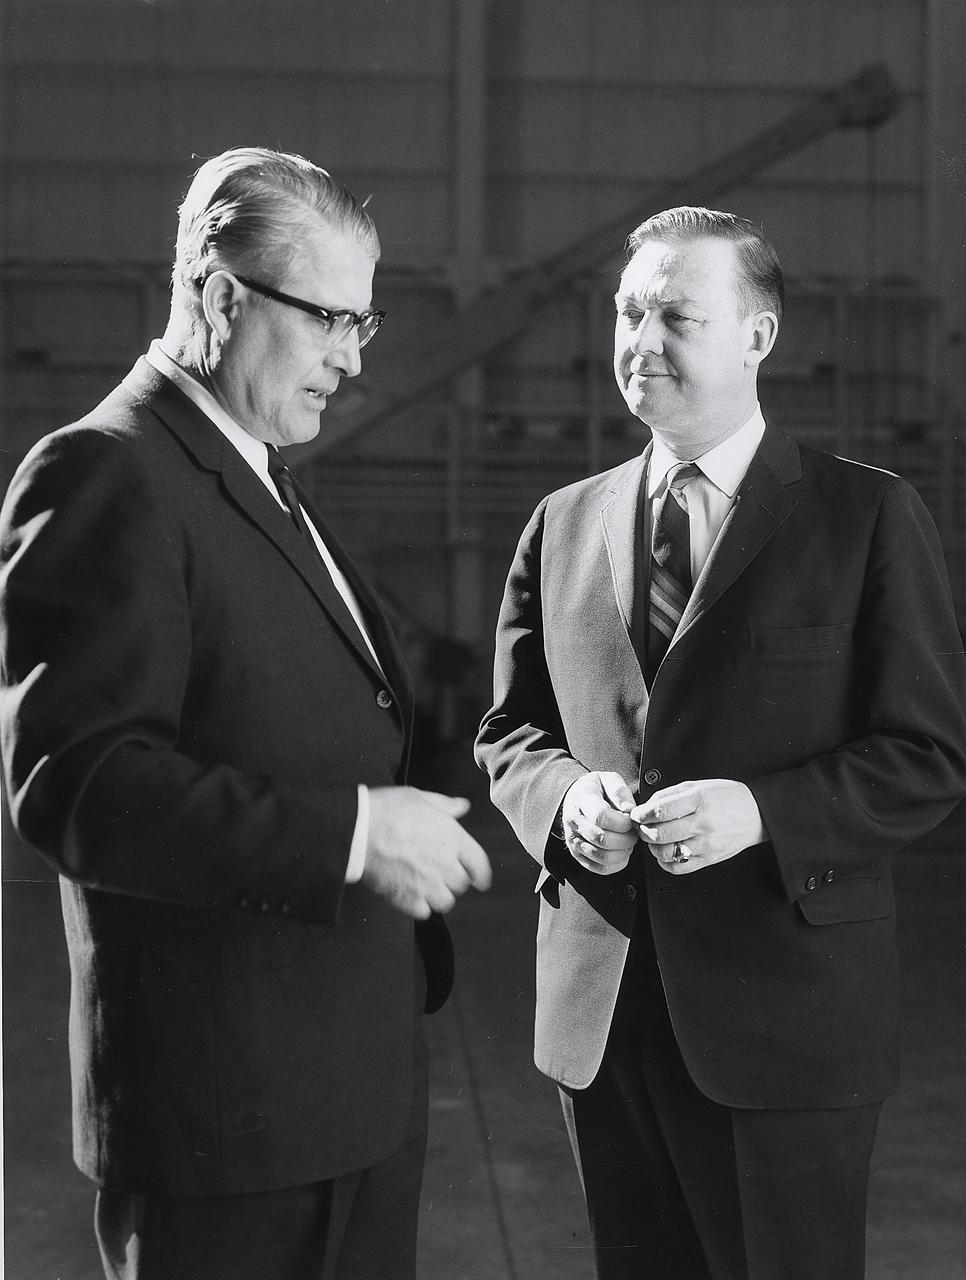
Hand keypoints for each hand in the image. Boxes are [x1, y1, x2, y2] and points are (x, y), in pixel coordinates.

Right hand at [363, 787, 492, 918]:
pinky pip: (424, 912)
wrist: (359, 830)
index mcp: (452, 838)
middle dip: (454, 881)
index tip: (481, 881)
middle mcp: (445, 863)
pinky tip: (412, 896)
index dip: (482, 875)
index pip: (479, 864)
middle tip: (442, 875)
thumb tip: (462, 806)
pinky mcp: (408, 898)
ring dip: (439, 896)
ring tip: (427, 888)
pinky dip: (420, 907)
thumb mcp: (420, 797)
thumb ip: (446, 805)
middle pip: (461, 885)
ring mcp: (427, 884)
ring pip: (445, 902)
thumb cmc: (387, 810)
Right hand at [561, 771, 637, 875]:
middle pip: (602, 839)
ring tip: (628, 841)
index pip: (601, 816)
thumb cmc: (596, 789)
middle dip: (626, 838)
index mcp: (582, 799)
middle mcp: (574, 821)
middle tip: (634, 832)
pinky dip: (616, 864)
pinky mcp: (578, 854)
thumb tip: (630, 810)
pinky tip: (621, 852)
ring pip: (601, 856)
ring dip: (622, 852)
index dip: (622, 822)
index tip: (631, 819)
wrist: (576, 798)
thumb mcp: (608, 779)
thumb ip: (620, 792)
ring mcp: (574, 839)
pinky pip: (599, 868)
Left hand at [630, 779, 765, 874]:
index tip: (637, 815)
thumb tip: (645, 807)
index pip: (660, 810)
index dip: (642, 814)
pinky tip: (666, 852)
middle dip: (644, 831)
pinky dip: (666, 862)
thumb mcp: (698, 785)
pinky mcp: (710, 859)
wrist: (757, 814)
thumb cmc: (727, 797)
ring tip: (654, 840)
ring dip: (653, 847)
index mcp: (698, 800)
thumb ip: (670, 795)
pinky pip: (679, 868)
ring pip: (667, 853)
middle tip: (642, 827)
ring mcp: (706, 844)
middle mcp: (703, 823)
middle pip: (660, 833)